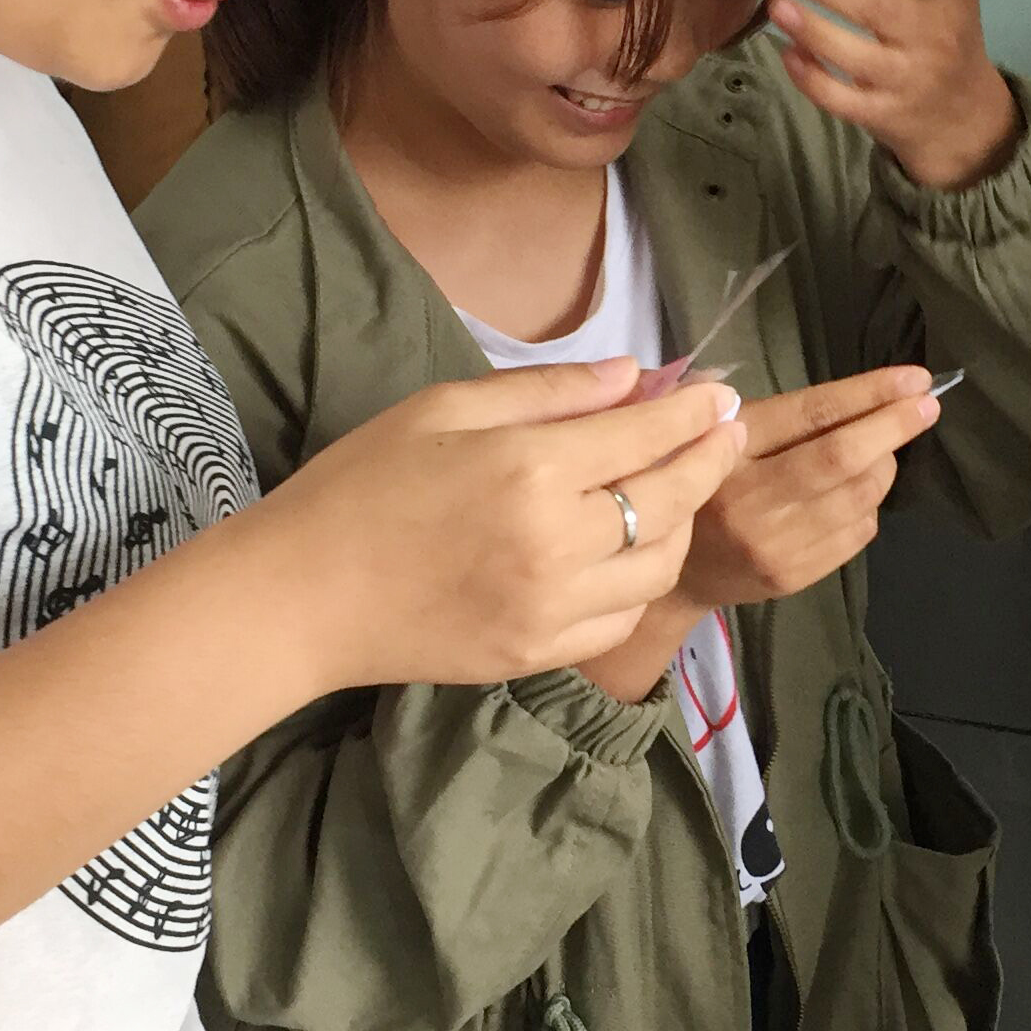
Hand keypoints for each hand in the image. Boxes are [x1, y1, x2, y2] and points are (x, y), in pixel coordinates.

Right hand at [266, 359, 746, 692]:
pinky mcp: (539, 654)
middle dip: (709, 459)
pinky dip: (642, 581)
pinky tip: (632, 553)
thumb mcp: (442, 408)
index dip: (692, 412)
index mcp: (529, 468)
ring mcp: (553, 608)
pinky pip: (622, 618)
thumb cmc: (360, 487)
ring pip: (660, 565)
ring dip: (683, 523)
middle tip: (727, 432)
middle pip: (669, 499)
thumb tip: (631, 376)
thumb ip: (545, 391)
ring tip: (678, 491)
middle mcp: (556, 542)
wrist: (302, 597)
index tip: (719, 394)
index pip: (645, 435)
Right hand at [680, 366, 942, 610]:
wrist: (676, 572)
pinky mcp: (794, 576)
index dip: (867, 394)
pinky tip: (853, 493)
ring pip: (860, 496)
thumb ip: (776, 416)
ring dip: (884, 464)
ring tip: (879, 450)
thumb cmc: (703, 483)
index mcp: (729, 451)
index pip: (810, 415)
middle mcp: (751, 501)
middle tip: (927, 405)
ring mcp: (775, 545)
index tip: (915, 378)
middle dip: (894, 427)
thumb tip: (867, 395)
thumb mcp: (717, 434)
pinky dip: (869, 503)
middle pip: (843, 458)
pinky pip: (858, 532)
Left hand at [764, 0, 1021, 191]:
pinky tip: (787, 54)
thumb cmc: (943, 22)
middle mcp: (934, 34)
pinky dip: (814, 81)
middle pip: (877, 7)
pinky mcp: (886, 116)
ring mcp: (910, 79)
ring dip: (813, 31)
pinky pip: (845, 102)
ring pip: (857, 57)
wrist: (963, 111)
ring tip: (775, 3)